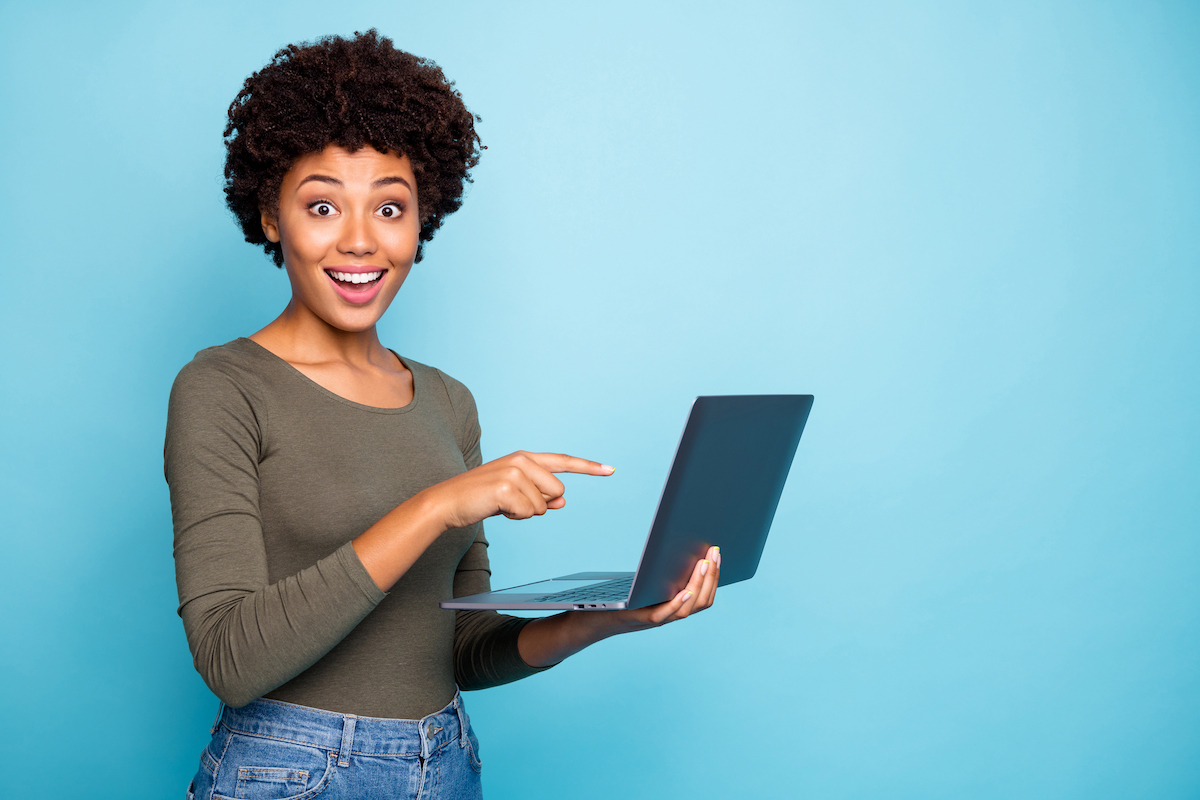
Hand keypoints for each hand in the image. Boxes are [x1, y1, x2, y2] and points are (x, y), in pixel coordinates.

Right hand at [428, 451, 613, 529]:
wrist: (447, 502)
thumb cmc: (481, 499)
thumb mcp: (514, 495)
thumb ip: (540, 494)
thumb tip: (563, 499)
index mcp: (525, 457)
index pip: (563, 461)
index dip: (588, 467)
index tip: (610, 470)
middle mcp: (522, 460)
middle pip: (557, 491)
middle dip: (539, 505)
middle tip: (510, 502)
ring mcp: (514, 472)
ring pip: (543, 506)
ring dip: (524, 513)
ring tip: (500, 505)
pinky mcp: (507, 488)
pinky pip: (529, 513)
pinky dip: (514, 518)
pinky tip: (496, 509)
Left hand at [609, 545, 720, 630]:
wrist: (599, 615)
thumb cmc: (625, 595)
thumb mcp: (649, 579)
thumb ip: (666, 569)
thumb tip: (681, 543)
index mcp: (676, 605)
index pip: (705, 596)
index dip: (714, 576)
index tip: (717, 553)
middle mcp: (671, 614)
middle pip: (702, 601)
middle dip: (711, 576)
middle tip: (713, 553)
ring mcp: (659, 618)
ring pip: (687, 609)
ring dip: (698, 586)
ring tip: (703, 566)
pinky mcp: (642, 618)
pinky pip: (665, 614)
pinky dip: (678, 603)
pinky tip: (685, 590)